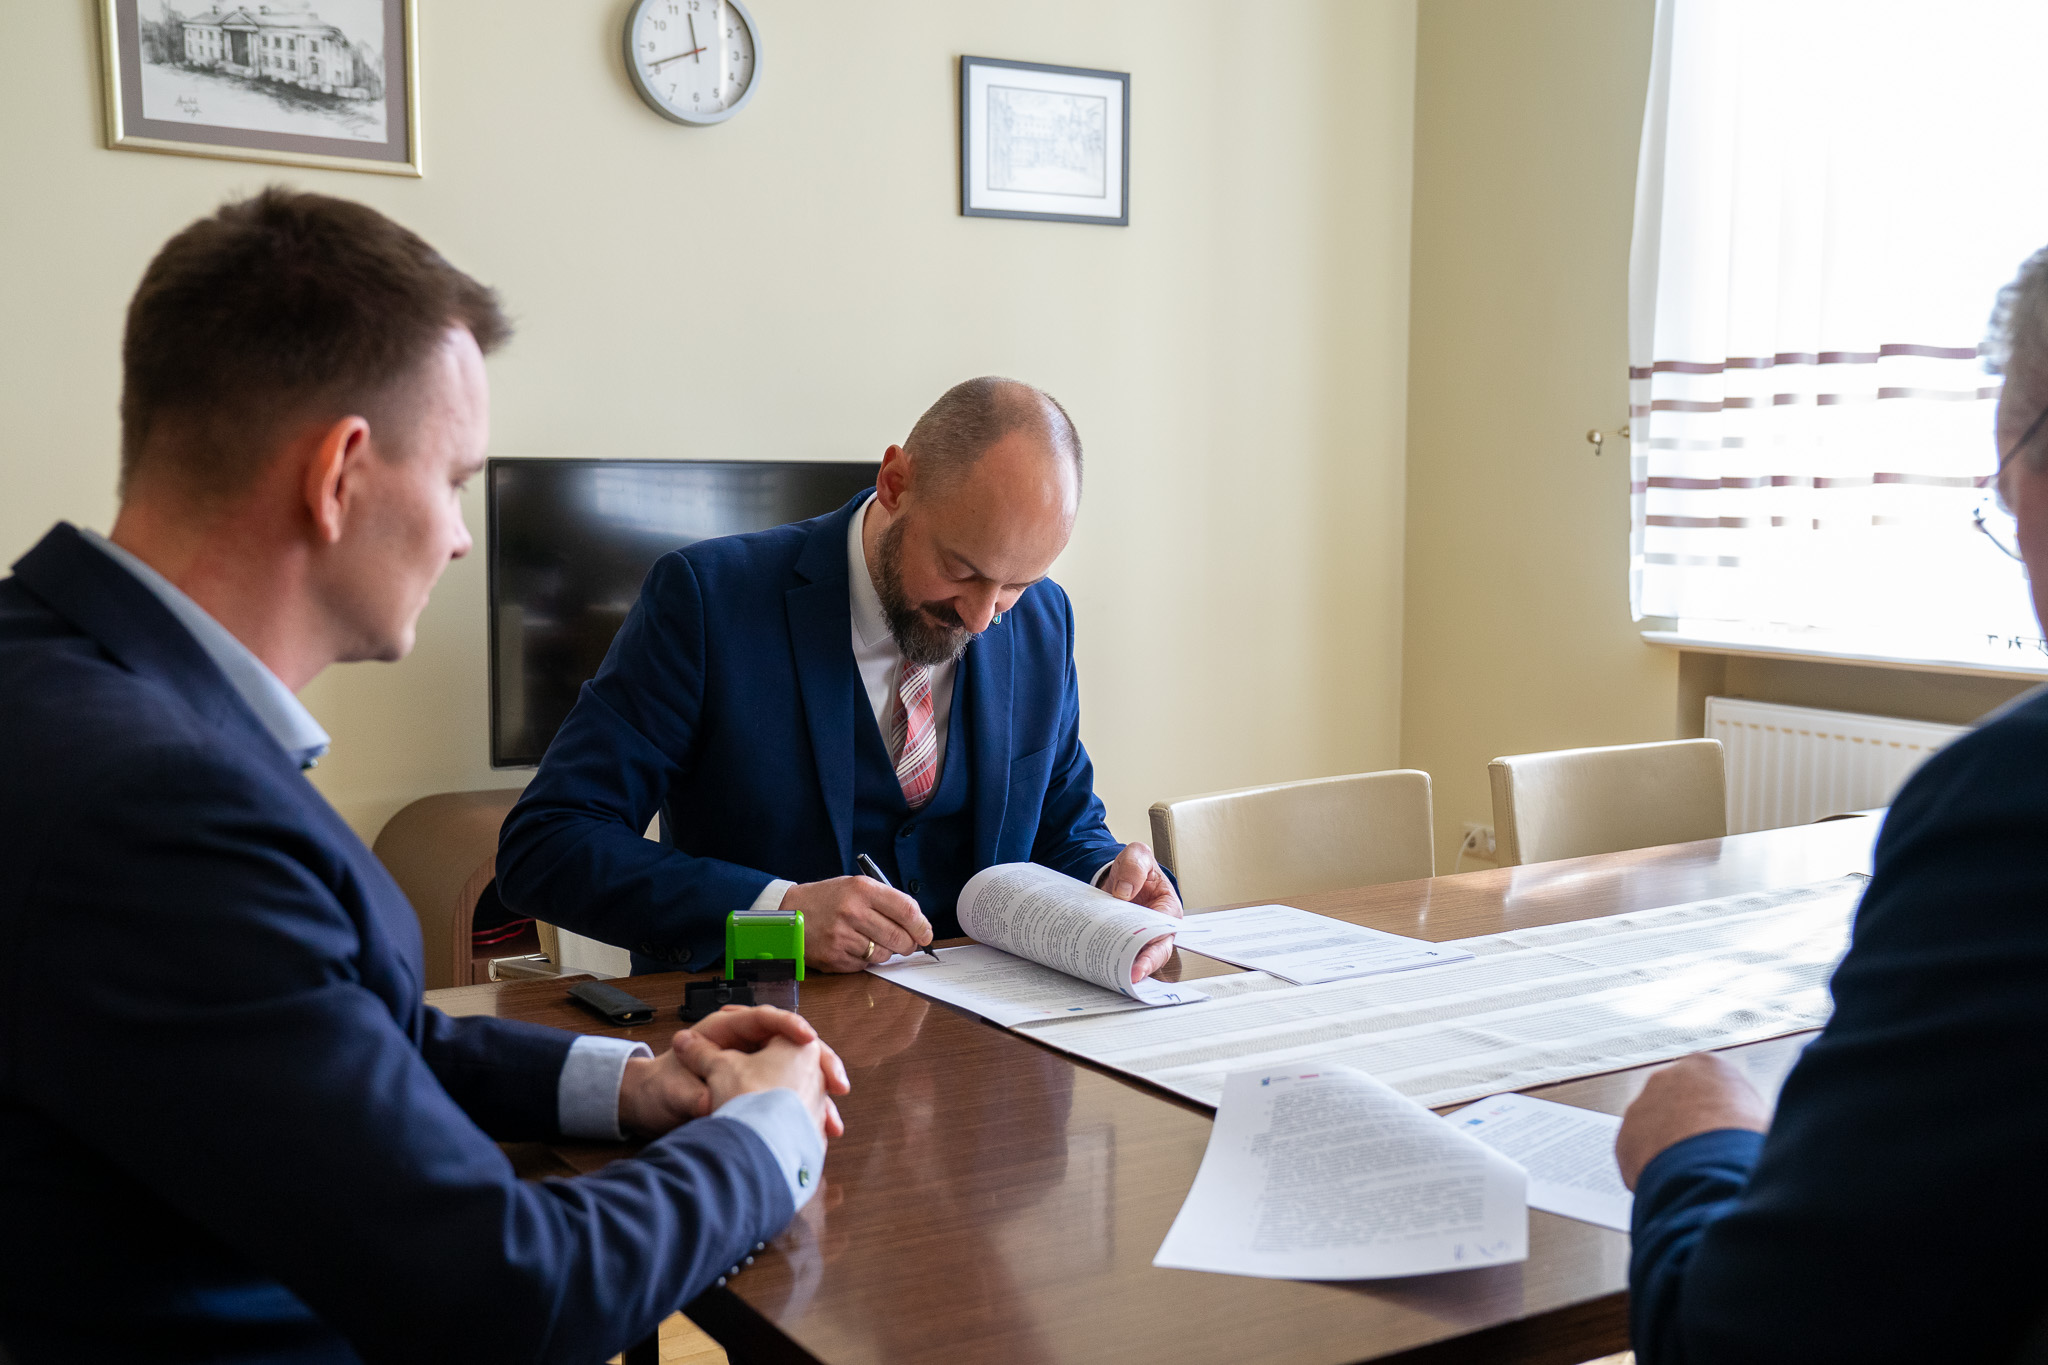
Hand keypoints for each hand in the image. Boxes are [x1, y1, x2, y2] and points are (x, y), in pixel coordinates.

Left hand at [617, 1007, 848, 1137]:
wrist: (649, 1102)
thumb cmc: (661, 1086)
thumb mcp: (677, 1091)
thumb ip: (696, 1096)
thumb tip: (714, 1107)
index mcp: (725, 1031)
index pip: (765, 1019)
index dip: (789, 1025)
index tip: (807, 1038)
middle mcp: (745, 1045)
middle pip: (794, 1046)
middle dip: (820, 1064)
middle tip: (838, 1083)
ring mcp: (755, 1066)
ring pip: (800, 1073)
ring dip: (820, 1094)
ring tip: (834, 1120)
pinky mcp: (760, 1089)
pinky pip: (793, 1094)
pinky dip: (809, 1111)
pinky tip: (823, 1131)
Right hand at [783, 876, 932, 972]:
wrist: (788, 913)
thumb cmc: (826, 899)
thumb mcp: (854, 886)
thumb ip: (885, 901)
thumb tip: (917, 925)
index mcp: (861, 890)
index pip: (906, 910)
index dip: (922, 925)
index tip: (926, 933)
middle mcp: (852, 912)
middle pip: (899, 936)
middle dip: (909, 944)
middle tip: (907, 944)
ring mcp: (842, 937)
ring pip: (884, 954)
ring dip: (886, 952)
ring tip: (873, 941)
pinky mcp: (834, 958)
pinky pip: (865, 965)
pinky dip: (867, 959)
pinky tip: (855, 947)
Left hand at [1101, 842, 1182, 982]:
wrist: (1117, 874)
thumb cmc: (1134, 867)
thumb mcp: (1137, 855)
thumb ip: (1134, 867)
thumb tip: (1125, 892)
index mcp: (1167, 906)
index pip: (1165, 928)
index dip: (1155, 942)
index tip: (1143, 951)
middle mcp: (1158, 926)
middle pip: (1157, 951)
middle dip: (1146, 965)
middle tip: (1130, 975)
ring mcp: (1142, 937)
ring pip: (1141, 958)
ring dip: (1129, 968)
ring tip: (1115, 975)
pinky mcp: (1126, 942)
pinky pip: (1123, 955)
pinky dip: (1115, 963)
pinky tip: (1103, 968)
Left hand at [1615, 1052, 1769, 1188]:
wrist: (1714, 1171)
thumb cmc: (1746, 1144)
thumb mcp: (1763, 1119)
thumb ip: (1746, 1115)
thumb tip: (1750, 1129)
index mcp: (1705, 1066)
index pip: (1708, 1086)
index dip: (1719, 1114)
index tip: (1723, 1132)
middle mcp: (1666, 1079)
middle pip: (1677, 1104)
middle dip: (1688, 1127)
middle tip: (1707, 1156)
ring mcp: (1640, 1107)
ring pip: (1654, 1130)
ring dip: (1668, 1149)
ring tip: (1692, 1175)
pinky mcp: (1624, 1140)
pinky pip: (1639, 1156)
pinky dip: (1653, 1171)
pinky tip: (1674, 1185)